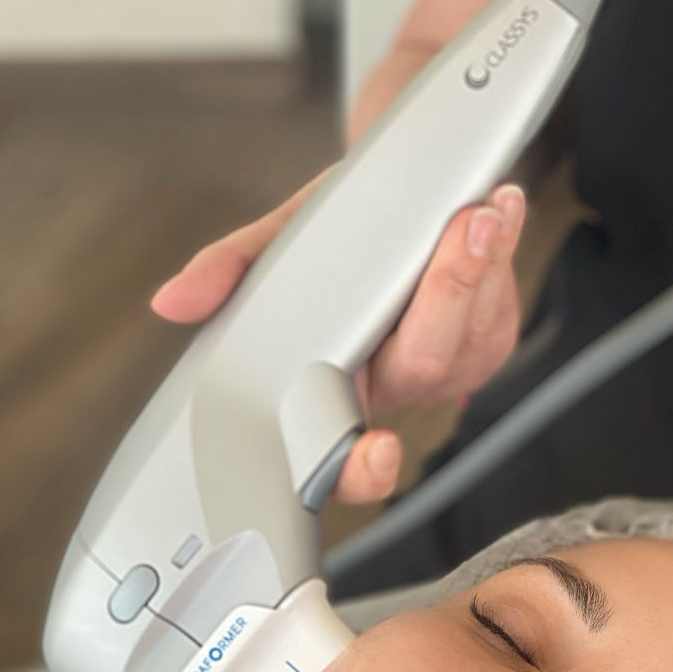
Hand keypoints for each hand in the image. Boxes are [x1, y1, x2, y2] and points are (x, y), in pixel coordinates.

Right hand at [150, 169, 527, 503]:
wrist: (387, 203)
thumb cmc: (329, 236)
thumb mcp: (275, 245)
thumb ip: (229, 273)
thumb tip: (171, 302)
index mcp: (330, 387)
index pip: (340, 458)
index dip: (361, 468)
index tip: (378, 452)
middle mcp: (389, 387)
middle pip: (424, 367)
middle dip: (446, 296)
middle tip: (459, 232)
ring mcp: (445, 368)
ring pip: (472, 336)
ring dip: (481, 265)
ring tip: (480, 207)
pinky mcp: (486, 341)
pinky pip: (498, 310)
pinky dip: (501, 254)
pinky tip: (496, 213)